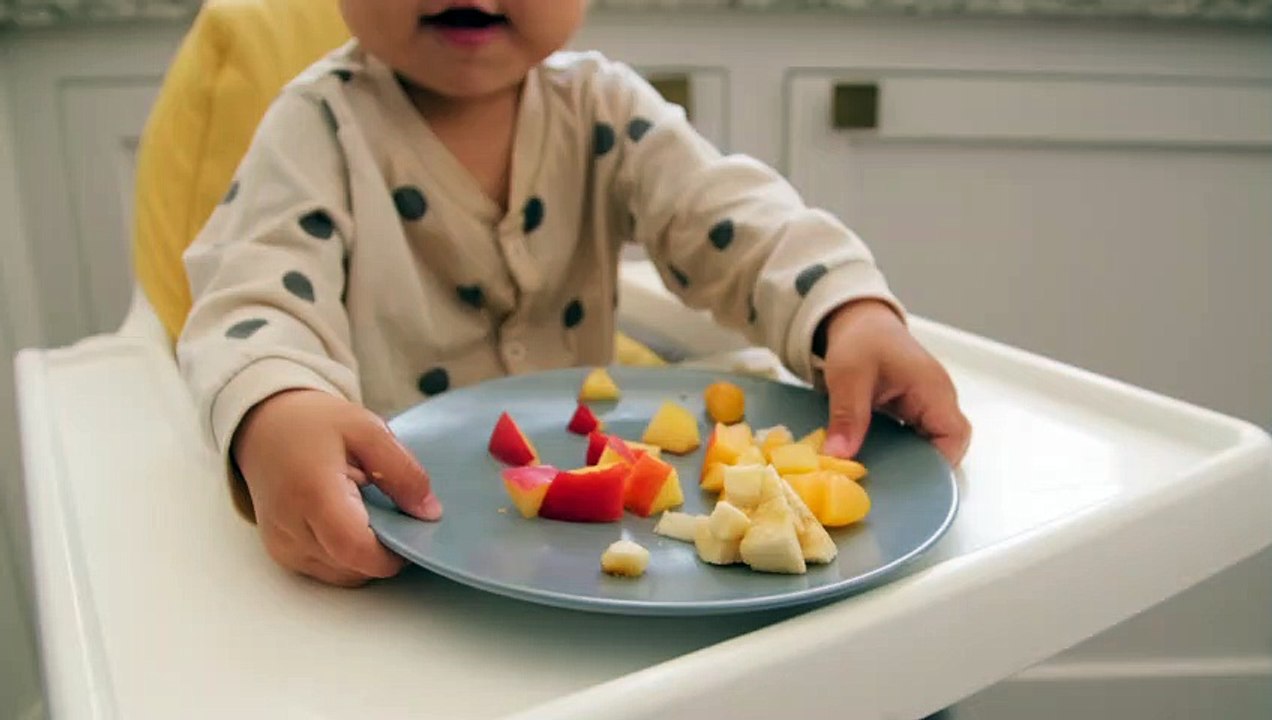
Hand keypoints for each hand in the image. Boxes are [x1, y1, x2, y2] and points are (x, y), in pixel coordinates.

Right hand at [231, 389, 442, 586]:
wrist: (265, 428)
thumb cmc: (315, 425)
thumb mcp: (368, 430)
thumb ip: (403, 472)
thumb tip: (429, 514)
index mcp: (313, 493)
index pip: (357, 550)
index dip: (393, 552)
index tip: (412, 528)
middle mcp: (291, 529)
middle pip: (354, 567)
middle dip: (384, 550)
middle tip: (390, 509)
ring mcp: (283, 547)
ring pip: (345, 575)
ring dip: (367, 554)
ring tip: (365, 510)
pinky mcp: (282, 555)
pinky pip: (329, 571)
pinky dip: (348, 555)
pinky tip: (349, 521)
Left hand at [819, 300, 971, 465]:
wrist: (858, 320)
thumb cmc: (861, 339)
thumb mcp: (849, 375)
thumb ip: (847, 415)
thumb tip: (838, 456)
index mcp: (932, 389)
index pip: (955, 434)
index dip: (939, 462)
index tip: (908, 479)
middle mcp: (937, 400)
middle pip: (946, 446)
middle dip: (920, 468)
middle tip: (888, 484)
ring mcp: (926, 407)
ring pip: (929, 446)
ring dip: (907, 462)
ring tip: (879, 477)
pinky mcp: (912, 412)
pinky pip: (913, 440)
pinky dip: (897, 452)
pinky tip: (874, 461)